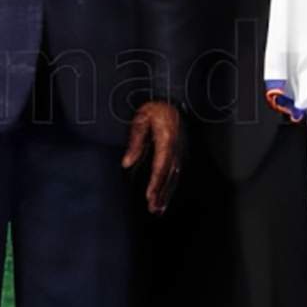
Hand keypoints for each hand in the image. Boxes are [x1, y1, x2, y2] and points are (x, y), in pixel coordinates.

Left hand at [123, 100, 181, 215]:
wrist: (173, 96)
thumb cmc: (155, 108)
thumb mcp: (140, 119)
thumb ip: (134, 141)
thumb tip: (126, 163)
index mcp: (167, 139)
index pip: (161, 165)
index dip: (155, 182)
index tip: (149, 196)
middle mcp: (177, 147)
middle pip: (169, 175)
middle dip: (161, 193)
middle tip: (153, 209)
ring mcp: (181, 150)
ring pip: (174, 176)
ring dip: (166, 193)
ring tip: (158, 209)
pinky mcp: (180, 152)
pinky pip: (176, 172)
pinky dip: (171, 186)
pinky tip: (165, 196)